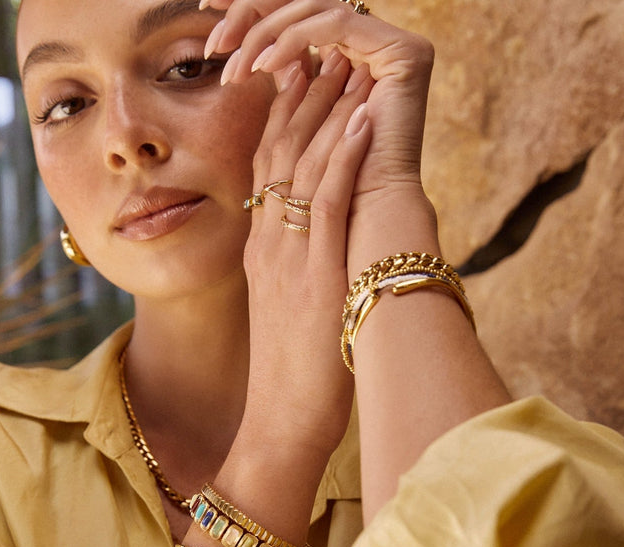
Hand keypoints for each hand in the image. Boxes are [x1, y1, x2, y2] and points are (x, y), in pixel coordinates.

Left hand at [205, 0, 434, 190]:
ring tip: (236, 63)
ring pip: (317, 12)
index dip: (259, 19)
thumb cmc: (330, 192)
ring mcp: (394, 49)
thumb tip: (267, 62)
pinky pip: (337, 27)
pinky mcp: (404, 54)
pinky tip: (263, 63)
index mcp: (359, 61)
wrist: (368, 222)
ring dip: (268, 33)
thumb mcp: (299, 135)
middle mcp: (379, 48)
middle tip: (214, 31)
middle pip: (308, 9)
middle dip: (255, 14)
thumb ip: (291, 98)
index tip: (213, 27)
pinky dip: (295, 40)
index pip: (302, 24)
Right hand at [238, 48, 372, 462]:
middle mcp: (268, 244)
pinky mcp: (315, 273)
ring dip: (325, 113)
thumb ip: (292, 268)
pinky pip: (328, 202)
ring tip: (345, 66)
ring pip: (302, 168)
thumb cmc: (291, 370)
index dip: (282, 119)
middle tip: (322, 53)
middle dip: (301, 99)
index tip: (302, 82)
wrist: (283, 416)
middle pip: (280, 156)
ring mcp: (288, 256)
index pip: (266, 170)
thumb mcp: (284, 309)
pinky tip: (362, 119)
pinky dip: (344, 156)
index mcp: (260, 251)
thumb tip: (315, 246)